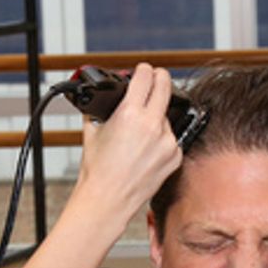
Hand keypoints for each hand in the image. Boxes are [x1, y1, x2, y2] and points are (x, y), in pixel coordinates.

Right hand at [70, 63, 183, 231]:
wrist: (108, 198)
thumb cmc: (98, 169)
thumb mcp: (92, 129)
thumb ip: (102, 108)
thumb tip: (106, 97)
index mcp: (130, 113)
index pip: (146, 76)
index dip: (144, 69)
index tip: (144, 69)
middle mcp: (153, 125)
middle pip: (166, 86)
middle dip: (160, 78)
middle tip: (156, 77)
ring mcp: (167, 142)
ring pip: (167, 116)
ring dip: (157, 117)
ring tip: (139, 134)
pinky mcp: (175, 156)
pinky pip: (171, 138)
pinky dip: (162, 139)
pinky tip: (147, 150)